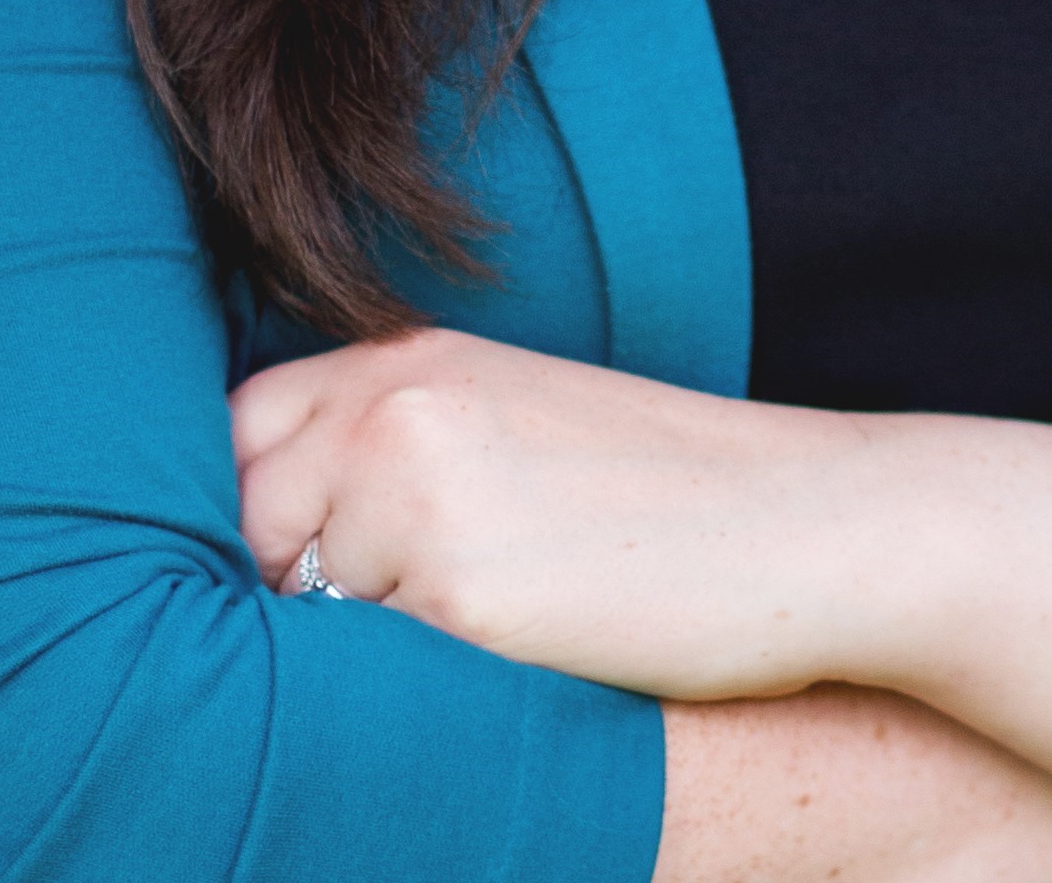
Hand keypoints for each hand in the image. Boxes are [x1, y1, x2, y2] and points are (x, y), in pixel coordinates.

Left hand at [230, 327, 886, 695]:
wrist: (808, 526)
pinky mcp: (457, 595)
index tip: (305, 573)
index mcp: (414, 358)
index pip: (242, 433)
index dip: (257, 514)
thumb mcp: (516, 428)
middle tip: (386, 628)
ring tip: (474, 642)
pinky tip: (500, 670)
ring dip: (350, 646)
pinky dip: (409, 692)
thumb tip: (278, 550)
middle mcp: (398, 406)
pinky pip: (366, 675)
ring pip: (299, 609)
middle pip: (248, 522)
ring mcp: (419, 494)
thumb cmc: (669, 501)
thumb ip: (397, 450)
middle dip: (288, 589)